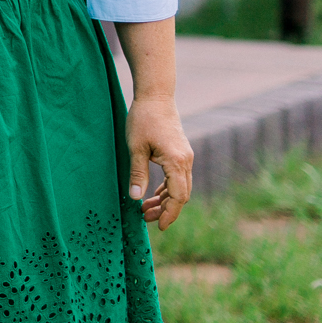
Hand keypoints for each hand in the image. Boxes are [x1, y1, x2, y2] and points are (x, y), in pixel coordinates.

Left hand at [126, 96, 193, 229]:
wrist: (156, 96)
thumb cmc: (143, 119)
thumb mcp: (135, 148)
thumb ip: (137, 174)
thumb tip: (135, 198)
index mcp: (177, 161)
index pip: (178, 196)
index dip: (170, 213)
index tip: (159, 226)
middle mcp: (186, 161)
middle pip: (181, 195)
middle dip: (165, 210)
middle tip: (146, 219)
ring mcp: (185, 157)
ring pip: (180, 187)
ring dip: (166, 200)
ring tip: (146, 209)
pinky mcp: (181, 153)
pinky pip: (177, 177)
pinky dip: (167, 188)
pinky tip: (153, 194)